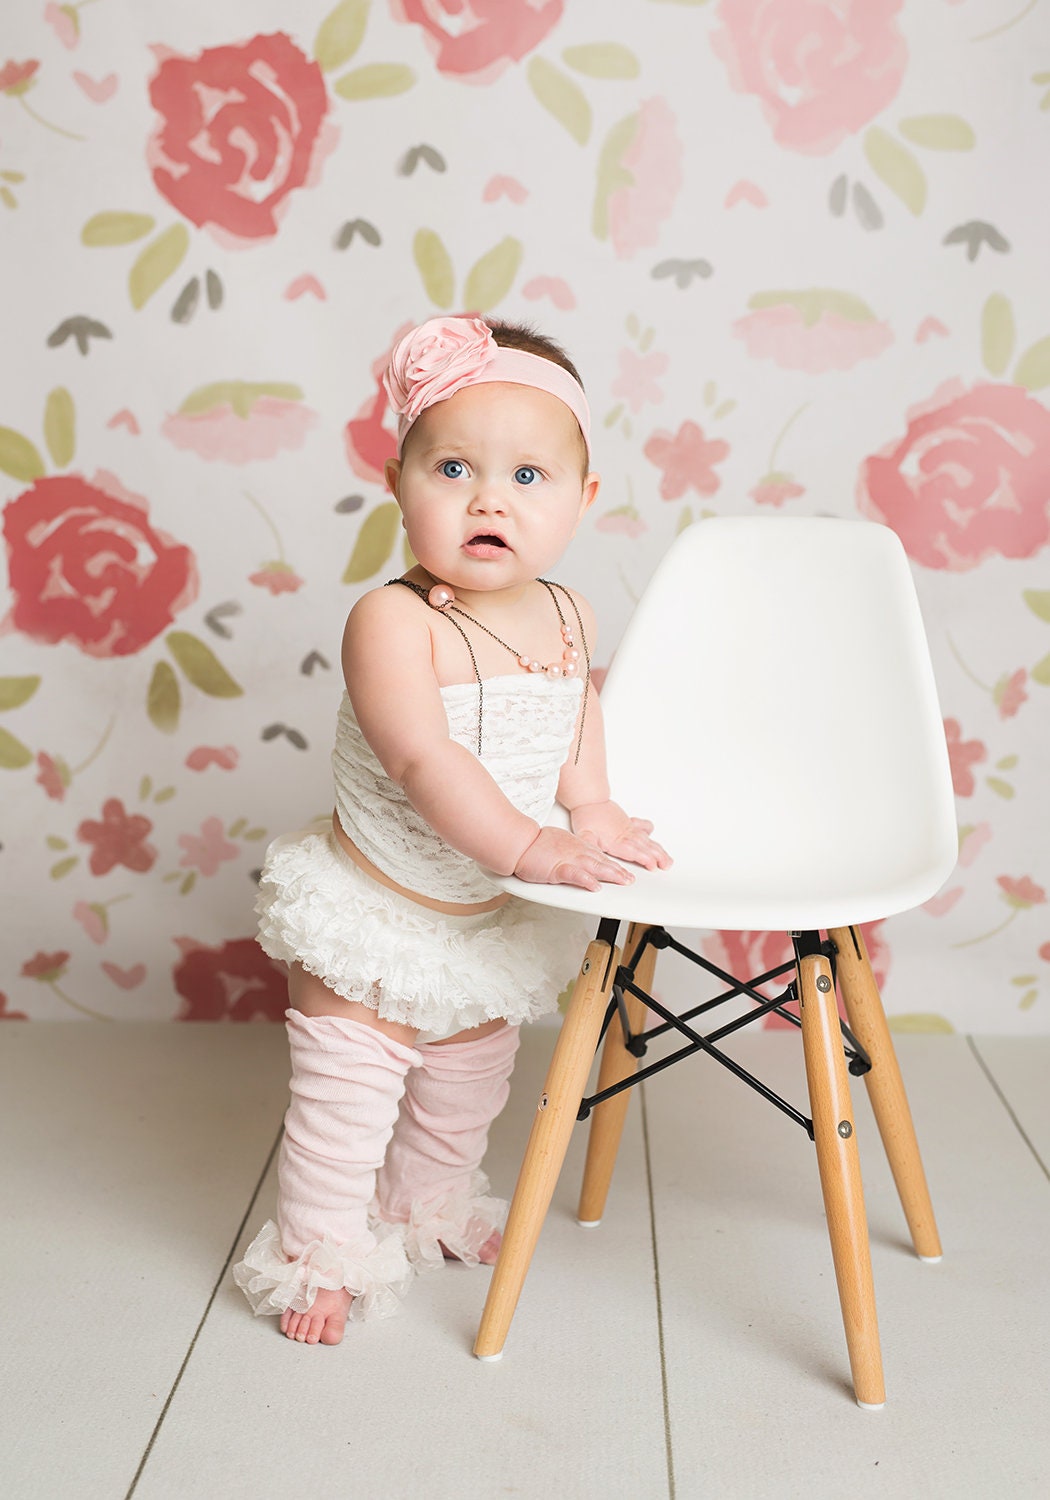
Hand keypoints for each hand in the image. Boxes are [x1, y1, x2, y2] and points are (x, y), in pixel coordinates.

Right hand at [512, 826, 635, 891]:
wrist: (520, 842)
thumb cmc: (536, 843)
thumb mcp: (561, 843)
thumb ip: (574, 849)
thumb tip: (582, 856)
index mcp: (577, 846)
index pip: (600, 856)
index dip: (614, 865)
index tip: (625, 872)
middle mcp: (576, 852)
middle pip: (602, 862)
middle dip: (618, 871)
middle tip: (630, 880)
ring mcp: (568, 859)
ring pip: (594, 867)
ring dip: (610, 874)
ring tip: (623, 881)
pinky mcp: (557, 869)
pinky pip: (575, 875)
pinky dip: (586, 880)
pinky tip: (595, 886)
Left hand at [569, 801, 671, 870]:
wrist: (590, 800)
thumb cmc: (587, 818)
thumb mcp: (585, 836)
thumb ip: (592, 847)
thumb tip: (594, 858)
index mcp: (616, 841)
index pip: (635, 852)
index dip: (645, 859)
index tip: (654, 866)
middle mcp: (626, 835)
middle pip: (646, 847)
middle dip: (658, 857)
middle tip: (666, 865)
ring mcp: (629, 828)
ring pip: (647, 839)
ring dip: (658, 849)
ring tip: (666, 858)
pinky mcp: (628, 822)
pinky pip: (642, 826)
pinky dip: (648, 830)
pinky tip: (651, 833)